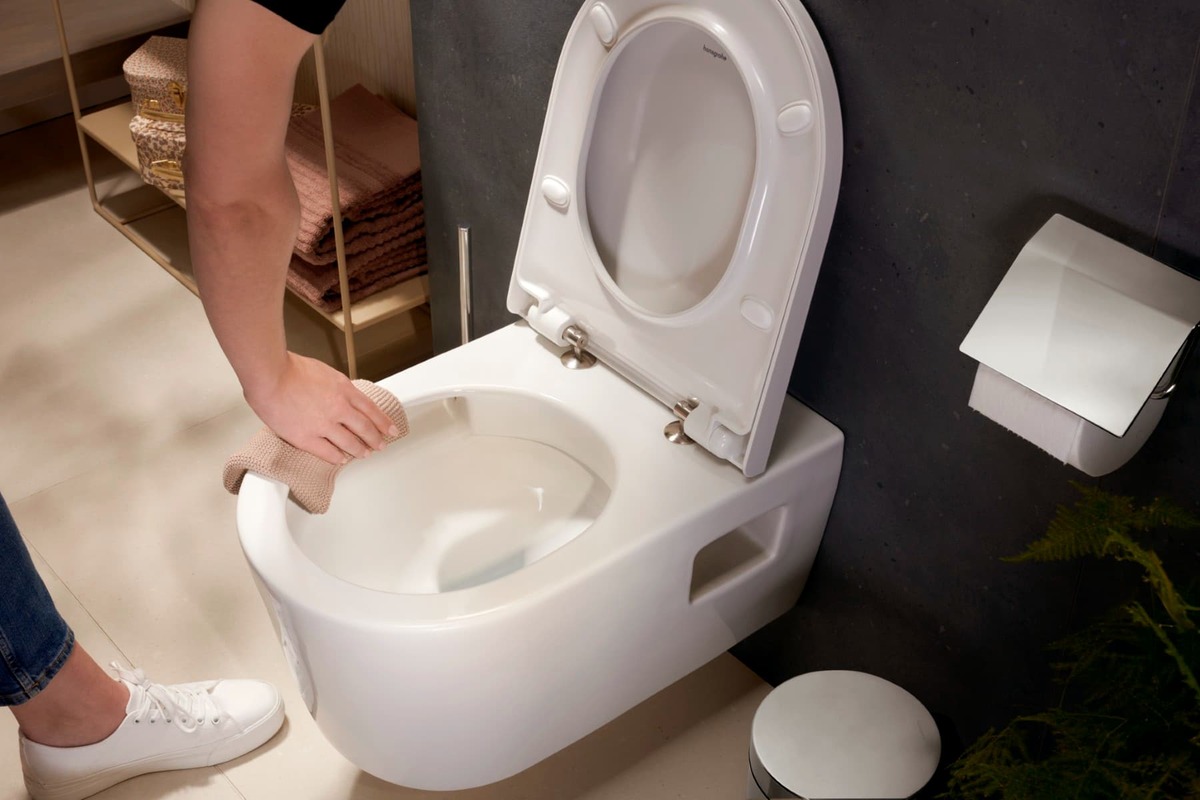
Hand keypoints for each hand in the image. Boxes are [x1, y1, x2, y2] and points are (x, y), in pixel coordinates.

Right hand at [244, 353, 397, 463]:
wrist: (270, 375)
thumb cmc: (290, 368)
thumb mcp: (324, 372)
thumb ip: (336, 386)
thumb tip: (342, 394)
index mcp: (344, 389)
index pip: (371, 410)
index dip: (383, 422)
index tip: (391, 430)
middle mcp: (339, 408)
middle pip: (365, 428)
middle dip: (376, 439)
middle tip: (381, 445)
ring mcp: (324, 425)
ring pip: (350, 443)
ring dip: (360, 450)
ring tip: (364, 454)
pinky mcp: (306, 438)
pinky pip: (327, 452)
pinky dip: (337, 457)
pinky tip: (341, 460)